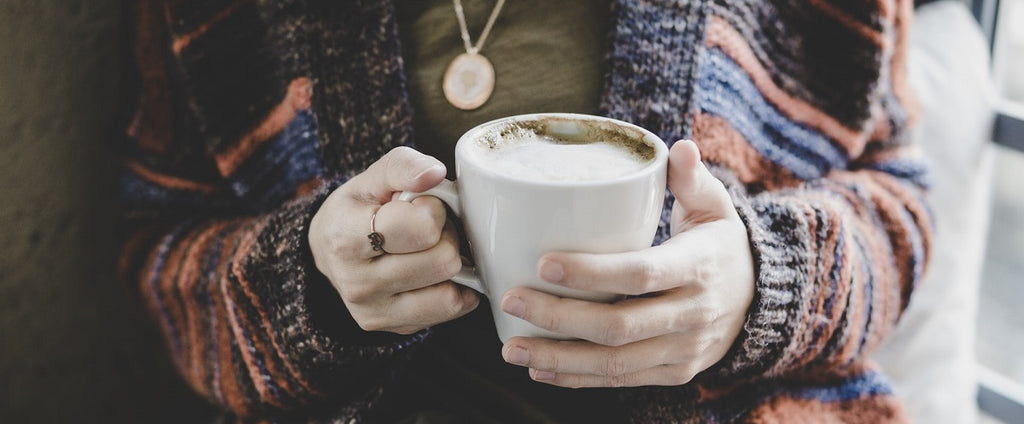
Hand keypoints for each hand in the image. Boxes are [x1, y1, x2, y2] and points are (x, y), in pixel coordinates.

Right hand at [309, 147, 478, 334]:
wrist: (330, 252)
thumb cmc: (359, 209)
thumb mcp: (374, 178)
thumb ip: (404, 166)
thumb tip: (435, 173)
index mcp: (345, 238)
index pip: (420, 229)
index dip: (433, 210)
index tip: (419, 206)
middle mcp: (357, 283)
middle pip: (443, 261)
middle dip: (445, 237)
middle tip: (428, 229)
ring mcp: (375, 312)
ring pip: (451, 291)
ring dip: (451, 265)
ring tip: (429, 250)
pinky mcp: (395, 328)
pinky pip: (451, 310)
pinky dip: (456, 289)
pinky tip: (435, 273)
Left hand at [498, 140, 754, 387]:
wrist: (760, 298)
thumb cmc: (719, 243)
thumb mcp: (715, 206)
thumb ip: (692, 178)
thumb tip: (679, 148)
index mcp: (698, 267)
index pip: (641, 273)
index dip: (591, 273)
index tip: (543, 264)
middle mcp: (693, 314)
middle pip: (618, 325)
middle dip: (558, 318)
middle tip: (511, 299)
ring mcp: (684, 350)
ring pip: (615, 362)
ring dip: (559, 357)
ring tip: (512, 347)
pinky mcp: (674, 372)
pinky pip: (622, 380)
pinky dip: (579, 378)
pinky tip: (541, 370)